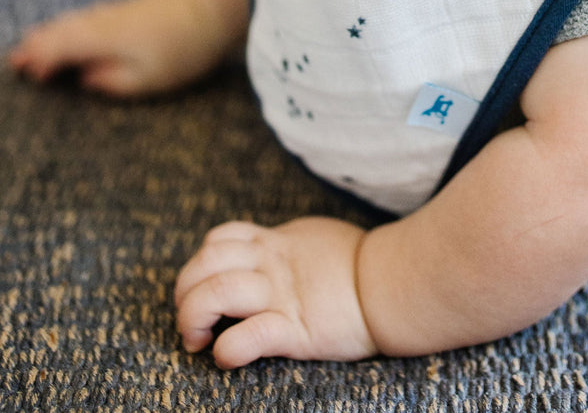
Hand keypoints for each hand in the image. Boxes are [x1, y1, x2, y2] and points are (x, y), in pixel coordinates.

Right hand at [8, 0, 239, 97]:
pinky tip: (76, 27)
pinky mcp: (134, 6)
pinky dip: (75, 23)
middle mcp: (104, 20)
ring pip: (78, 20)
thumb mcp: (149, 79)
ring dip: (54, 31)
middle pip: (63, 31)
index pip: (61, 48)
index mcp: (101, 39)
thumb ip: (112, 82)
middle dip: (40, 44)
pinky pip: (92, 15)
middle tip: (17, 58)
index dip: (42, 61)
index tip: (27, 73)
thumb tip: (86, 79)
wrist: (214, 4)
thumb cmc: (184, 47)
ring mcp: (119, 10)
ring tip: (35, 42)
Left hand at [175, 218, 376, 366]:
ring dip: (192, 319)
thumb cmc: (362, 264)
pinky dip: (227, 350)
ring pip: (214, 294)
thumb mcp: (316, 238)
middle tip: (191, 320)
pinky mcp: (295, 330)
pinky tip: (228, 355)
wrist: (398, 282)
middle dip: (183, 292)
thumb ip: (287, 244)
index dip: (200, 263)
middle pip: (204, 264)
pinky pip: (246, 337)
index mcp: (277, 242)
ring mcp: (281, 295)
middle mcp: (272, 265)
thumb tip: (268, 249)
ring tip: (197, 339)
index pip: (219, 239)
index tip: (204, 288)